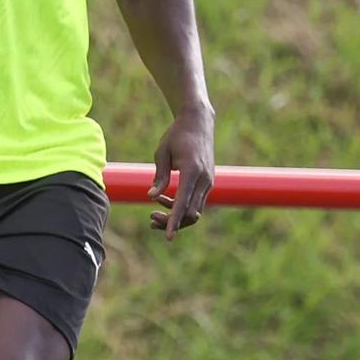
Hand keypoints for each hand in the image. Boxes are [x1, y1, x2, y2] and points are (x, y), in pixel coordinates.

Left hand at [147, 107, 214, 239]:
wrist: (198, 122)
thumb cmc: (176, 135)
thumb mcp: (162, 152)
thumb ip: (159, 175)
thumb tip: (150, 196)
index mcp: (192, 172)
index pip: (183, 204)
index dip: (174, 221)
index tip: (167, 237)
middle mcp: (204, 180)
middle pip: (190, 213)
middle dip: (171, 221)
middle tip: (151, 219)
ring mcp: (209, 182)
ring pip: (195, 211)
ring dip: (176, 216)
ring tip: (153, 214)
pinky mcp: (207, 182)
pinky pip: (196, 202)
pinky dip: (181, 206)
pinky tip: (163, 200)